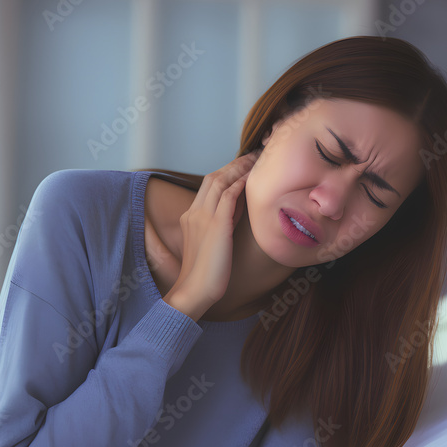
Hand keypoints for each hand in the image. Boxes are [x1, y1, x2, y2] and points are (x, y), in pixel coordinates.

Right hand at [164, 150, 258, 318]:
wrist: (194, 291)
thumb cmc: (205, 275)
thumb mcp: (211, 244)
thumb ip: (221, 225)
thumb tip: (238, 211)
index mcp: (190, 216)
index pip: (208, 185)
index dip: (226, 172)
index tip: (243, 166)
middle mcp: (194, 212)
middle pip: (213, 177)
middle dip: (234, 164)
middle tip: (253, 155)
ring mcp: (203, 217)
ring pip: (220, 181)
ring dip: (239, 168)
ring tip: (256, 159)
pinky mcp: (215, 225)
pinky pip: (228, 196)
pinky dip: (240, 183)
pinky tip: (252, 177)